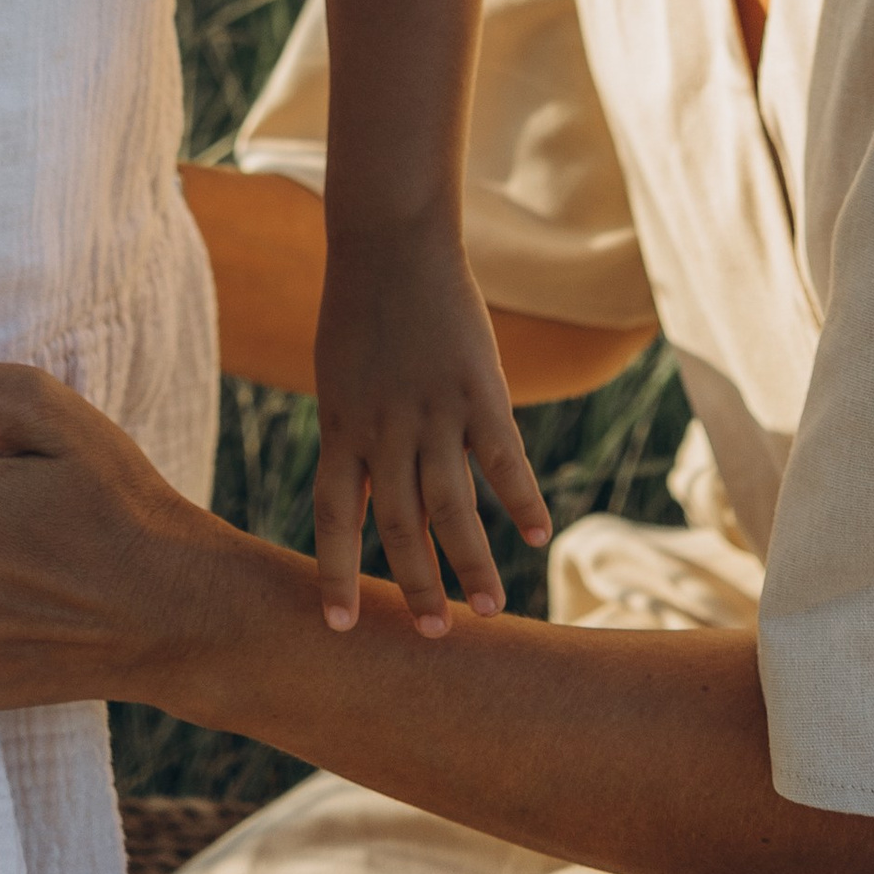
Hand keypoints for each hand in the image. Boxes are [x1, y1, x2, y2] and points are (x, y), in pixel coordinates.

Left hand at [312, 221, 548, 635]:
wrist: (389, 239)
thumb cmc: (361, 309)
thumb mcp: (342, 378)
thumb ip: (361, 438)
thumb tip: (391, 501)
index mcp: (342, 427)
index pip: (334, 517)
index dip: (336, 573)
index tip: (340, 628)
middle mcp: (384, 428)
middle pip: (399, 524)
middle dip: (416, 584)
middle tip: (434, 634)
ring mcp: (432, 409)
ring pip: (452, 504)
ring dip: (472, 562)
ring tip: (491, 610)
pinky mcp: (476, 387)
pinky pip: (502, 457)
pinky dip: (522, 498)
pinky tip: (538, 534)